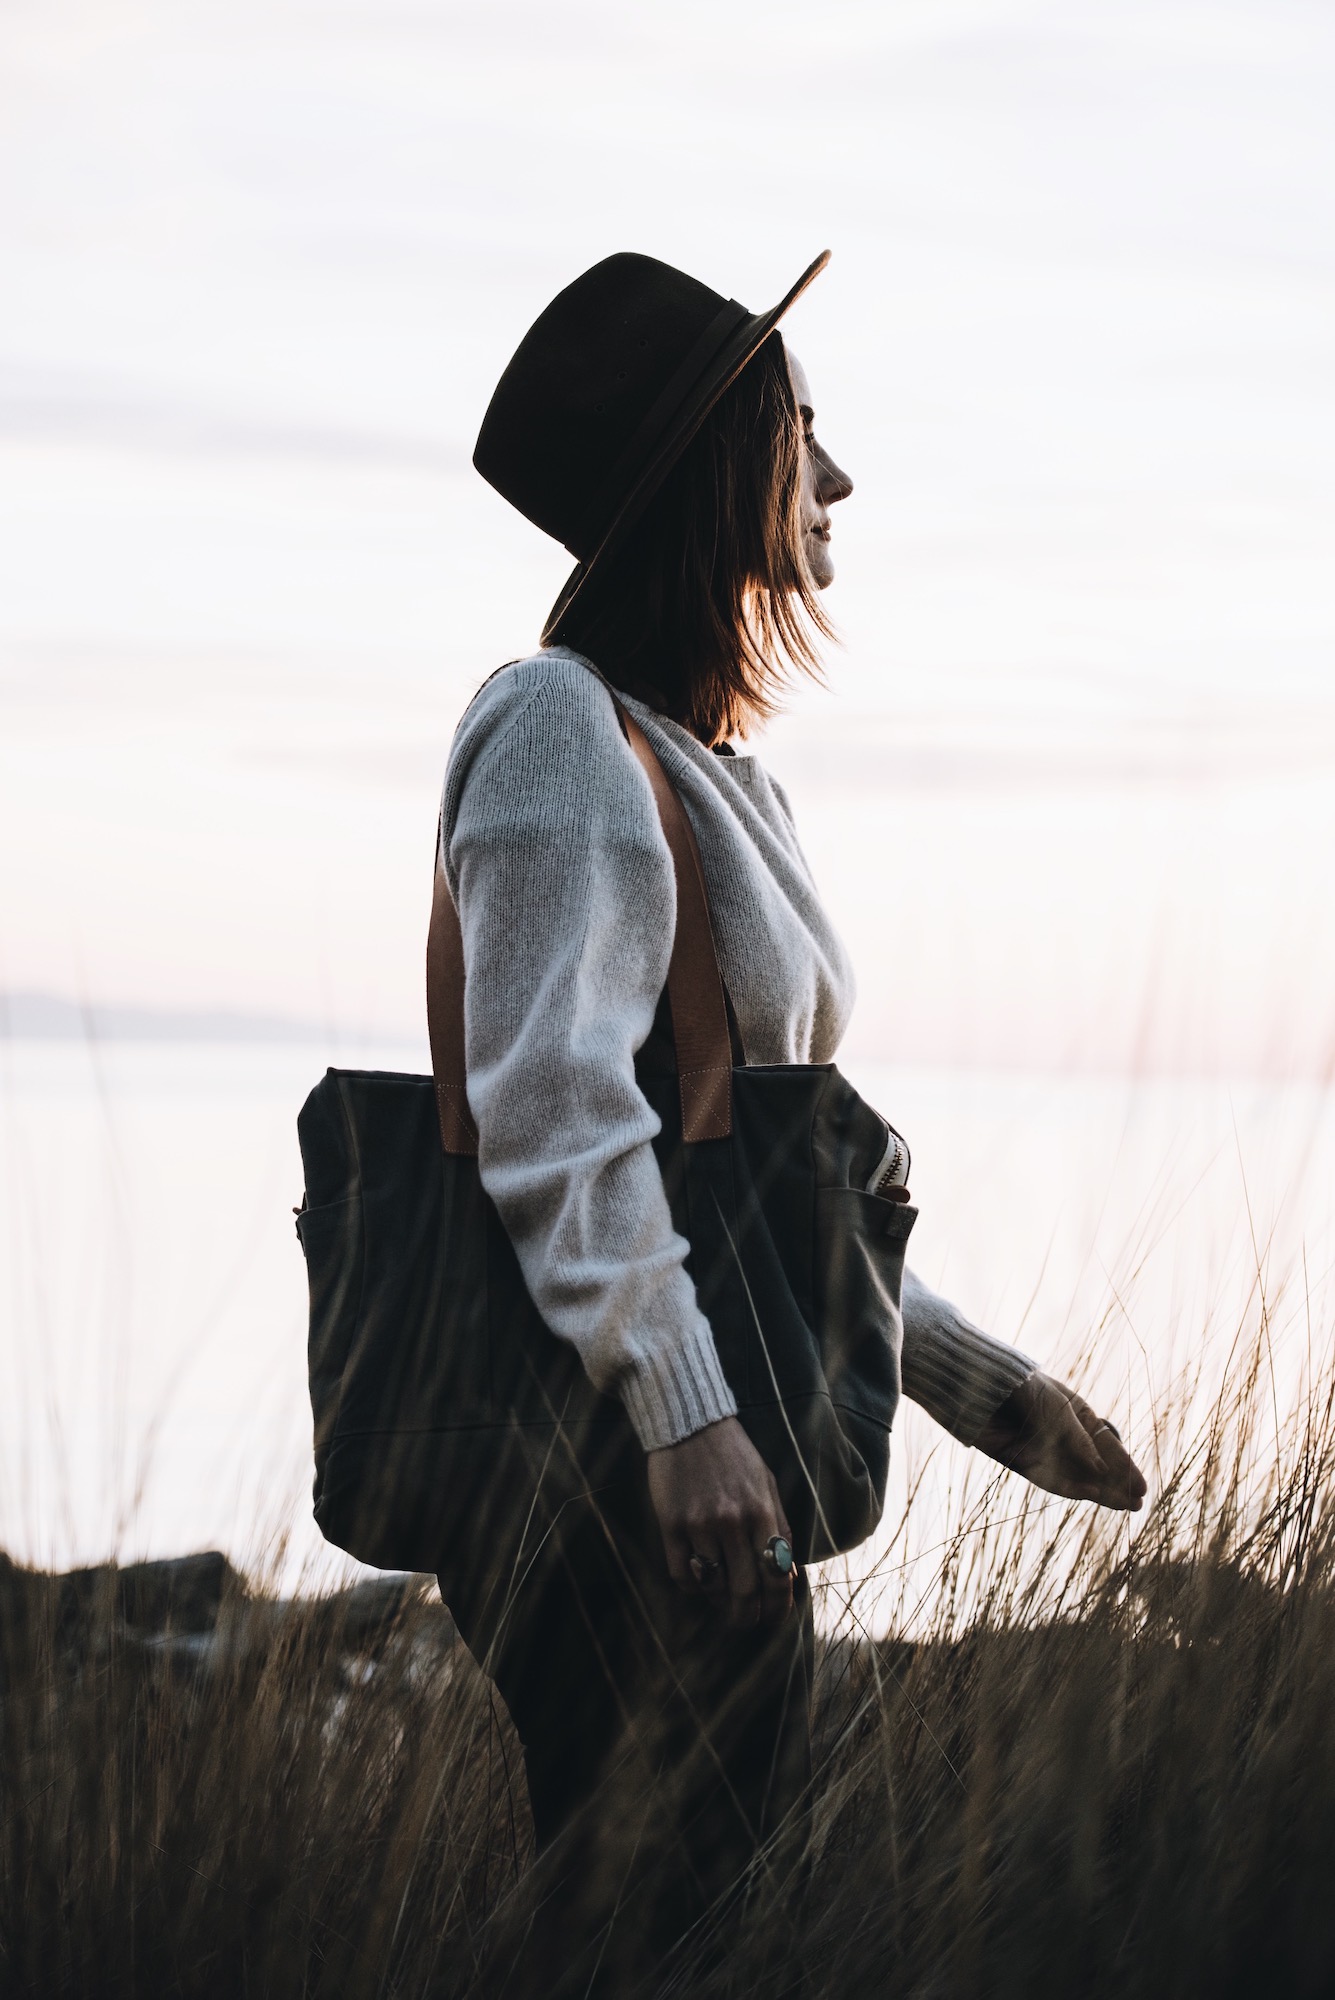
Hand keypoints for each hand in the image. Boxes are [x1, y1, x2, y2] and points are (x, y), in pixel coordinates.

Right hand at [646, 1416, 793, 1626]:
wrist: (690, 1423)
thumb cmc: (734, 1454)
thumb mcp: (768, 1483)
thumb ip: (779, 1526)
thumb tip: (786, 1572)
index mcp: (761, 1512)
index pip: (776, 1576)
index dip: (778, 1607)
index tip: (775, 1619)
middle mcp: (732, 1522)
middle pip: (744, 1591)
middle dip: (748, 1616)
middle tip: (747, 1622)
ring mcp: (699, 1524)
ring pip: (712, 1586)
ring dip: (720, 1602)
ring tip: (724, 1601)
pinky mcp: (670, 1524)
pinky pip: (681, 1573)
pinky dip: (692, 1587)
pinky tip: (699, 1582)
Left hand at [975, 1371, 1146, 1510]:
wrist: (980, 1386)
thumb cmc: (1024, 1388)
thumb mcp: (1058, 1410)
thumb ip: (1078, 1440)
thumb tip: (1101, 1472)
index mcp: (1076, 1414)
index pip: (1107, 1445)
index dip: (1125, 1466)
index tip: (1142, 1486)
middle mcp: (1062, 1435)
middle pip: (1095, 1465)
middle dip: (1116, 1483)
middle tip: (1137, 1503)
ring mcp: (1043, 1450)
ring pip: (1077, 1476)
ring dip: (1099, 1491)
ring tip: (1123, 1505)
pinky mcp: (1023, 1462)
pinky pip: (1050, 1480)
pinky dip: (1070, 1488)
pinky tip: (1091, 1494)